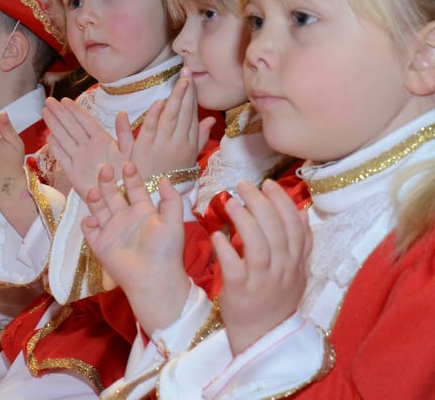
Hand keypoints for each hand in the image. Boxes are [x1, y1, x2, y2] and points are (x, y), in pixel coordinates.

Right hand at [43, 97, 130, 200]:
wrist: (124, 197)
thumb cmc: (130, 176)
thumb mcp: (131, 151)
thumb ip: (124, 133)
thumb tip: (121, 113)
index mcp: (103, 140)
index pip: (86, 121)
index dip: (75, 110)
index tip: (65, 100)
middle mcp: (89, 148)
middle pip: (72, 127)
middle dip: (60, 113)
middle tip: (49, 100)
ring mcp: (81, 160)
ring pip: (65, 139)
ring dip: (55, 126)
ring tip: (45, 112)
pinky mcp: (74, 174)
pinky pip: (63, 158)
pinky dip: (56, 149)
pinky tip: (49, 138)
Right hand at [81, 162, 189, 332]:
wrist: (154, 277)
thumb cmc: (166, 250)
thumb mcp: (174, 222)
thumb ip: (171, 200)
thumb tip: (165, 178)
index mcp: (143, 211)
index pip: (134, 189)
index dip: (131, 177)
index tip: (128, 165)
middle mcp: (125, 218)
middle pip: (112, 194)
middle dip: (108, 181)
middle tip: (105, 169)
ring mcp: (111, 230)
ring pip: (98, 208)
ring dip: (95, 197)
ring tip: (94, 190)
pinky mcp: (99, 244)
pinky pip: (89, 230)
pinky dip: (88, 222)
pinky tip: (93, 219)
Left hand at [128, 71, 215, 177]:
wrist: (153, 194)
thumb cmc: (171, 175)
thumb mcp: (189, 158)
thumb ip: (199, 138)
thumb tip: (210, 120)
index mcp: (189, 145)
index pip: (192, 117)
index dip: (193, 98)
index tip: (192, 81)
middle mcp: (178, 143)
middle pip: (184, 114)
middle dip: (187, 92)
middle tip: (187, 72)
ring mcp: (161, 145)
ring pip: (170, 117)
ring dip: (175, 98)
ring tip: (180, 80)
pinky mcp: (144, 148)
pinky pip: (151, 128)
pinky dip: (155, 115)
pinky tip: (160, 102)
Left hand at [214, 179, 311, 354]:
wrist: (264, 336)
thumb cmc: (275, 299)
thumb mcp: (296, 272)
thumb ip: (300, 243)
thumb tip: (302, 212)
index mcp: (296, 262)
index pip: (295, 225)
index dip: (282, 202)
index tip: (268, 184)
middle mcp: (283, 269)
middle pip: (276, 229)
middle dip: (260, 202)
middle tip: (243, 185)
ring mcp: (263, 281)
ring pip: (258, 245)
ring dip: (245, 220)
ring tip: (230, 202)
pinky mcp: (241, 292)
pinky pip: (235, 267)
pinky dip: (226, 249)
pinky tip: (217, 235)